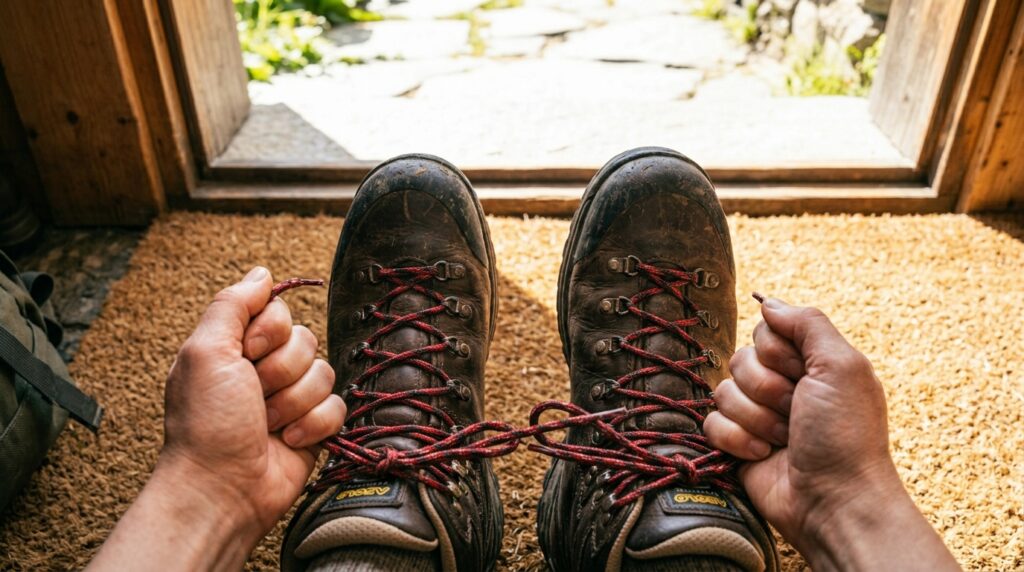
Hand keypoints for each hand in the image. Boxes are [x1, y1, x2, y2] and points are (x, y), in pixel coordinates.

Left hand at [160, 266, 345, 537]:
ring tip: (268, 424)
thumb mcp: (205, 351)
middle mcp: (263, 369)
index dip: (268, 333)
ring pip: (324, 374)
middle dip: (281, 372)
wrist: (222, 489)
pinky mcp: (314, 428)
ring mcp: (291, 399)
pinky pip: (338, 406)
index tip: (246, 356)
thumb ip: (232, 304)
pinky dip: (314, 426)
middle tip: (254, 397)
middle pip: (305, 340)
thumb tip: (262, 273)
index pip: (278, 312)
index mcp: (235, 347)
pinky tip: (288, 442)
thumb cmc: (205, 424)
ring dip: (294, 403)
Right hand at [704, 298, 958, 569]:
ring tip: (783, 438)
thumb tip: (769, 303)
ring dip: (755, 418)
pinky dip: (736, 440)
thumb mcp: (842, 366)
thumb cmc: (846, 436)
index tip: (804, 376)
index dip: (778, 353)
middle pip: (740, 359)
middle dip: (766, 389)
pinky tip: (762, 454)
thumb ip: (807, 323)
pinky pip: (711, 423)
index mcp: (809, 362)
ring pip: (722, 391)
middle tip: (795, 412)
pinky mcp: (737, 443)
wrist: (834, 501)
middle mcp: (782, 385)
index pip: (765, 331)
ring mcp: (757, 415)